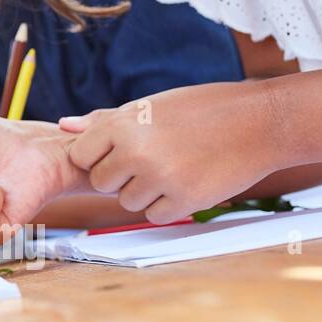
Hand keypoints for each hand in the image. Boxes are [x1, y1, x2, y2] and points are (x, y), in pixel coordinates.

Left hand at [60, 81, 274, 222]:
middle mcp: (136, 152)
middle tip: (149, 158)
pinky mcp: (184, 201)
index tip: (118, 149)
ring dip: (143, 192)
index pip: (79, 156)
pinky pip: (154, 216)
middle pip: (101, 182)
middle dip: (119, 175)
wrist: (258, 123)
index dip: (97, 156)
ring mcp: (160, 179)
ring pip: (126, 202)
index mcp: (122, 125)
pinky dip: (166, 206)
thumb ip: (104, 121)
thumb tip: (64, 127)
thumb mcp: (148, 106)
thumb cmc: (199, 109)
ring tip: (170, 167)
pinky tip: (184, 182)